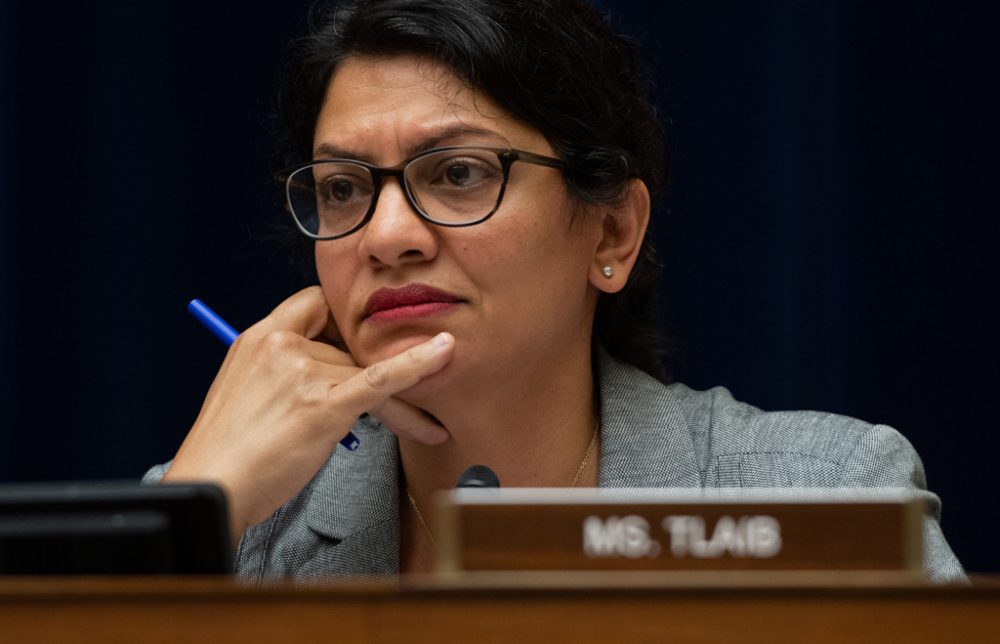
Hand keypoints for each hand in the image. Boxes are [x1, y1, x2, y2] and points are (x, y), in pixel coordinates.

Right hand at [162, 286, 453, 537]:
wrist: (213, 486)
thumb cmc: (231, 449)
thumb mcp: (248, 389)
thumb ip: (285, 371)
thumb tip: (333, 373)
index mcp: (259, 337)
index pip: (314, 303)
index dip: (340, 323)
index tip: (353, 348)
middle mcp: (281, 346)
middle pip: (352, 344)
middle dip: (378, 373)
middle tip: (398, 402)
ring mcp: (302, 373)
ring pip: (371, 373)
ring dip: (402, 404)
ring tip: (427, 427)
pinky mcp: (322, 406)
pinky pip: (379, 379)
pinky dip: (414, 367)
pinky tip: (443, 354)